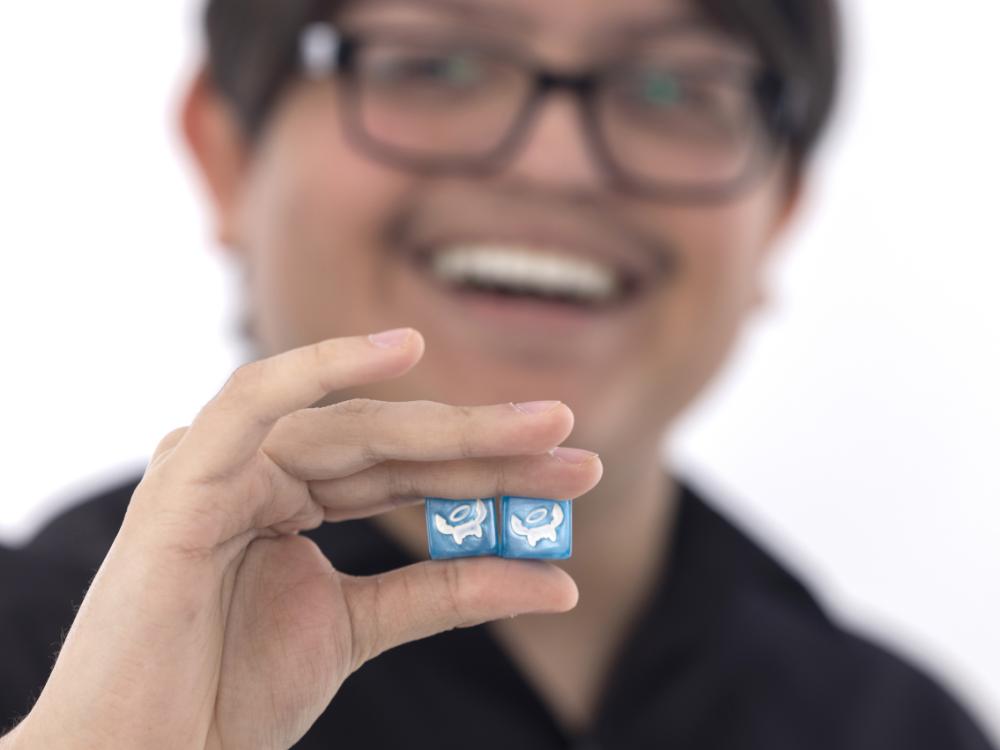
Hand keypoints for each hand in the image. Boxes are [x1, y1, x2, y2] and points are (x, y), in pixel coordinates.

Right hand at [10, 328, 601, 749]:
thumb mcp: (362, 627)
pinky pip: (253, 404)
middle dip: (490, 448)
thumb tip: (560, 580)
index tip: (574, 477)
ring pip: (352, 427)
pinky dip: (319, 369)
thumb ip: (448, 591)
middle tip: (580, 454)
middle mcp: (261, 471)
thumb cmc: (229, 697)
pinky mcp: (184, 477)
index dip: (492, 473)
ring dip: (451, 427)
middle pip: (393, 446)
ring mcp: (223, 466)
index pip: (408, 474)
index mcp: (292, 499)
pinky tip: (401, 352)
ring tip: (543, 426)